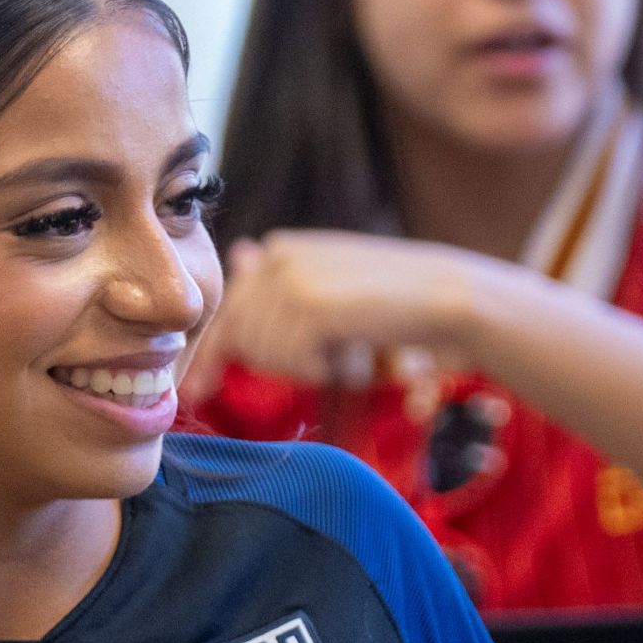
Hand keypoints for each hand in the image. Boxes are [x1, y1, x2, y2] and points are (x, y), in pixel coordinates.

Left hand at [216, 231, 495, 388]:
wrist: (446, 298)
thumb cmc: (392, 305)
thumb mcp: (328, 294)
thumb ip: (281, 290)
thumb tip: (238, 255)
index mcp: (279, 250)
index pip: (227, 313)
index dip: (209, 356)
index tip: (195, 392)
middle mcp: (277, 256)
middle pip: (241, 339)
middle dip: (279, 365)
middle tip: (333, 359)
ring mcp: (292, 278)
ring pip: (266, 355)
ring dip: (308, 368)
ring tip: (349, 350)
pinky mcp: (312, 304)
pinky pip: (294, 362)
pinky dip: (324, 371)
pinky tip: (354, 354)